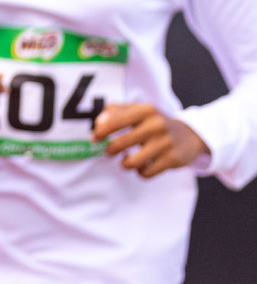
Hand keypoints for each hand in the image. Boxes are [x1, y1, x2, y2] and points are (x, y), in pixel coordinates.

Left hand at [93, 103, 210, 178]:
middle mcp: (156, 124)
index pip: (116, 121)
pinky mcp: (172, 159)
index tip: (95, 138)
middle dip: (110, 150)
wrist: (189, 135)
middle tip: (110, 152)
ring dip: (125, 164)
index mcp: (145, 110)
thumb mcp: (138, 111)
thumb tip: (98, 123)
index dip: (101, 132)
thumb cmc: (154, 123)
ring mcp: (165, 142)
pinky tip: (142, 166)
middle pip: (120, 143)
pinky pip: (146, 173)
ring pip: (132, 162)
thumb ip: (115, 111)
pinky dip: (140, 172)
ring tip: (126, 161)